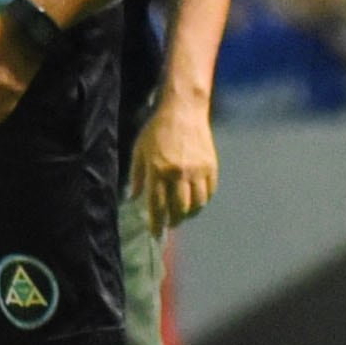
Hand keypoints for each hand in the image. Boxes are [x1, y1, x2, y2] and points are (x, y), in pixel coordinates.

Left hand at [130, 90, 218, 230]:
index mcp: (158, 170)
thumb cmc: (157, 130)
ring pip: (197, 203)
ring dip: (190, 214)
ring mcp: (197, 170)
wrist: (183, 110)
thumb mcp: (139, 151)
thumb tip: (134, 198)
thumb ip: (137, 176)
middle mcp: (178, 173)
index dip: (156, 223)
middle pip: (179, 208)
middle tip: (170, 224)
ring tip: (184, 214)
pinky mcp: (211, 166)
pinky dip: (203, 201)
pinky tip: (196, 201)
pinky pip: (209, 192)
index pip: (157, 205)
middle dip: (174, 221)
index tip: (155, 233)